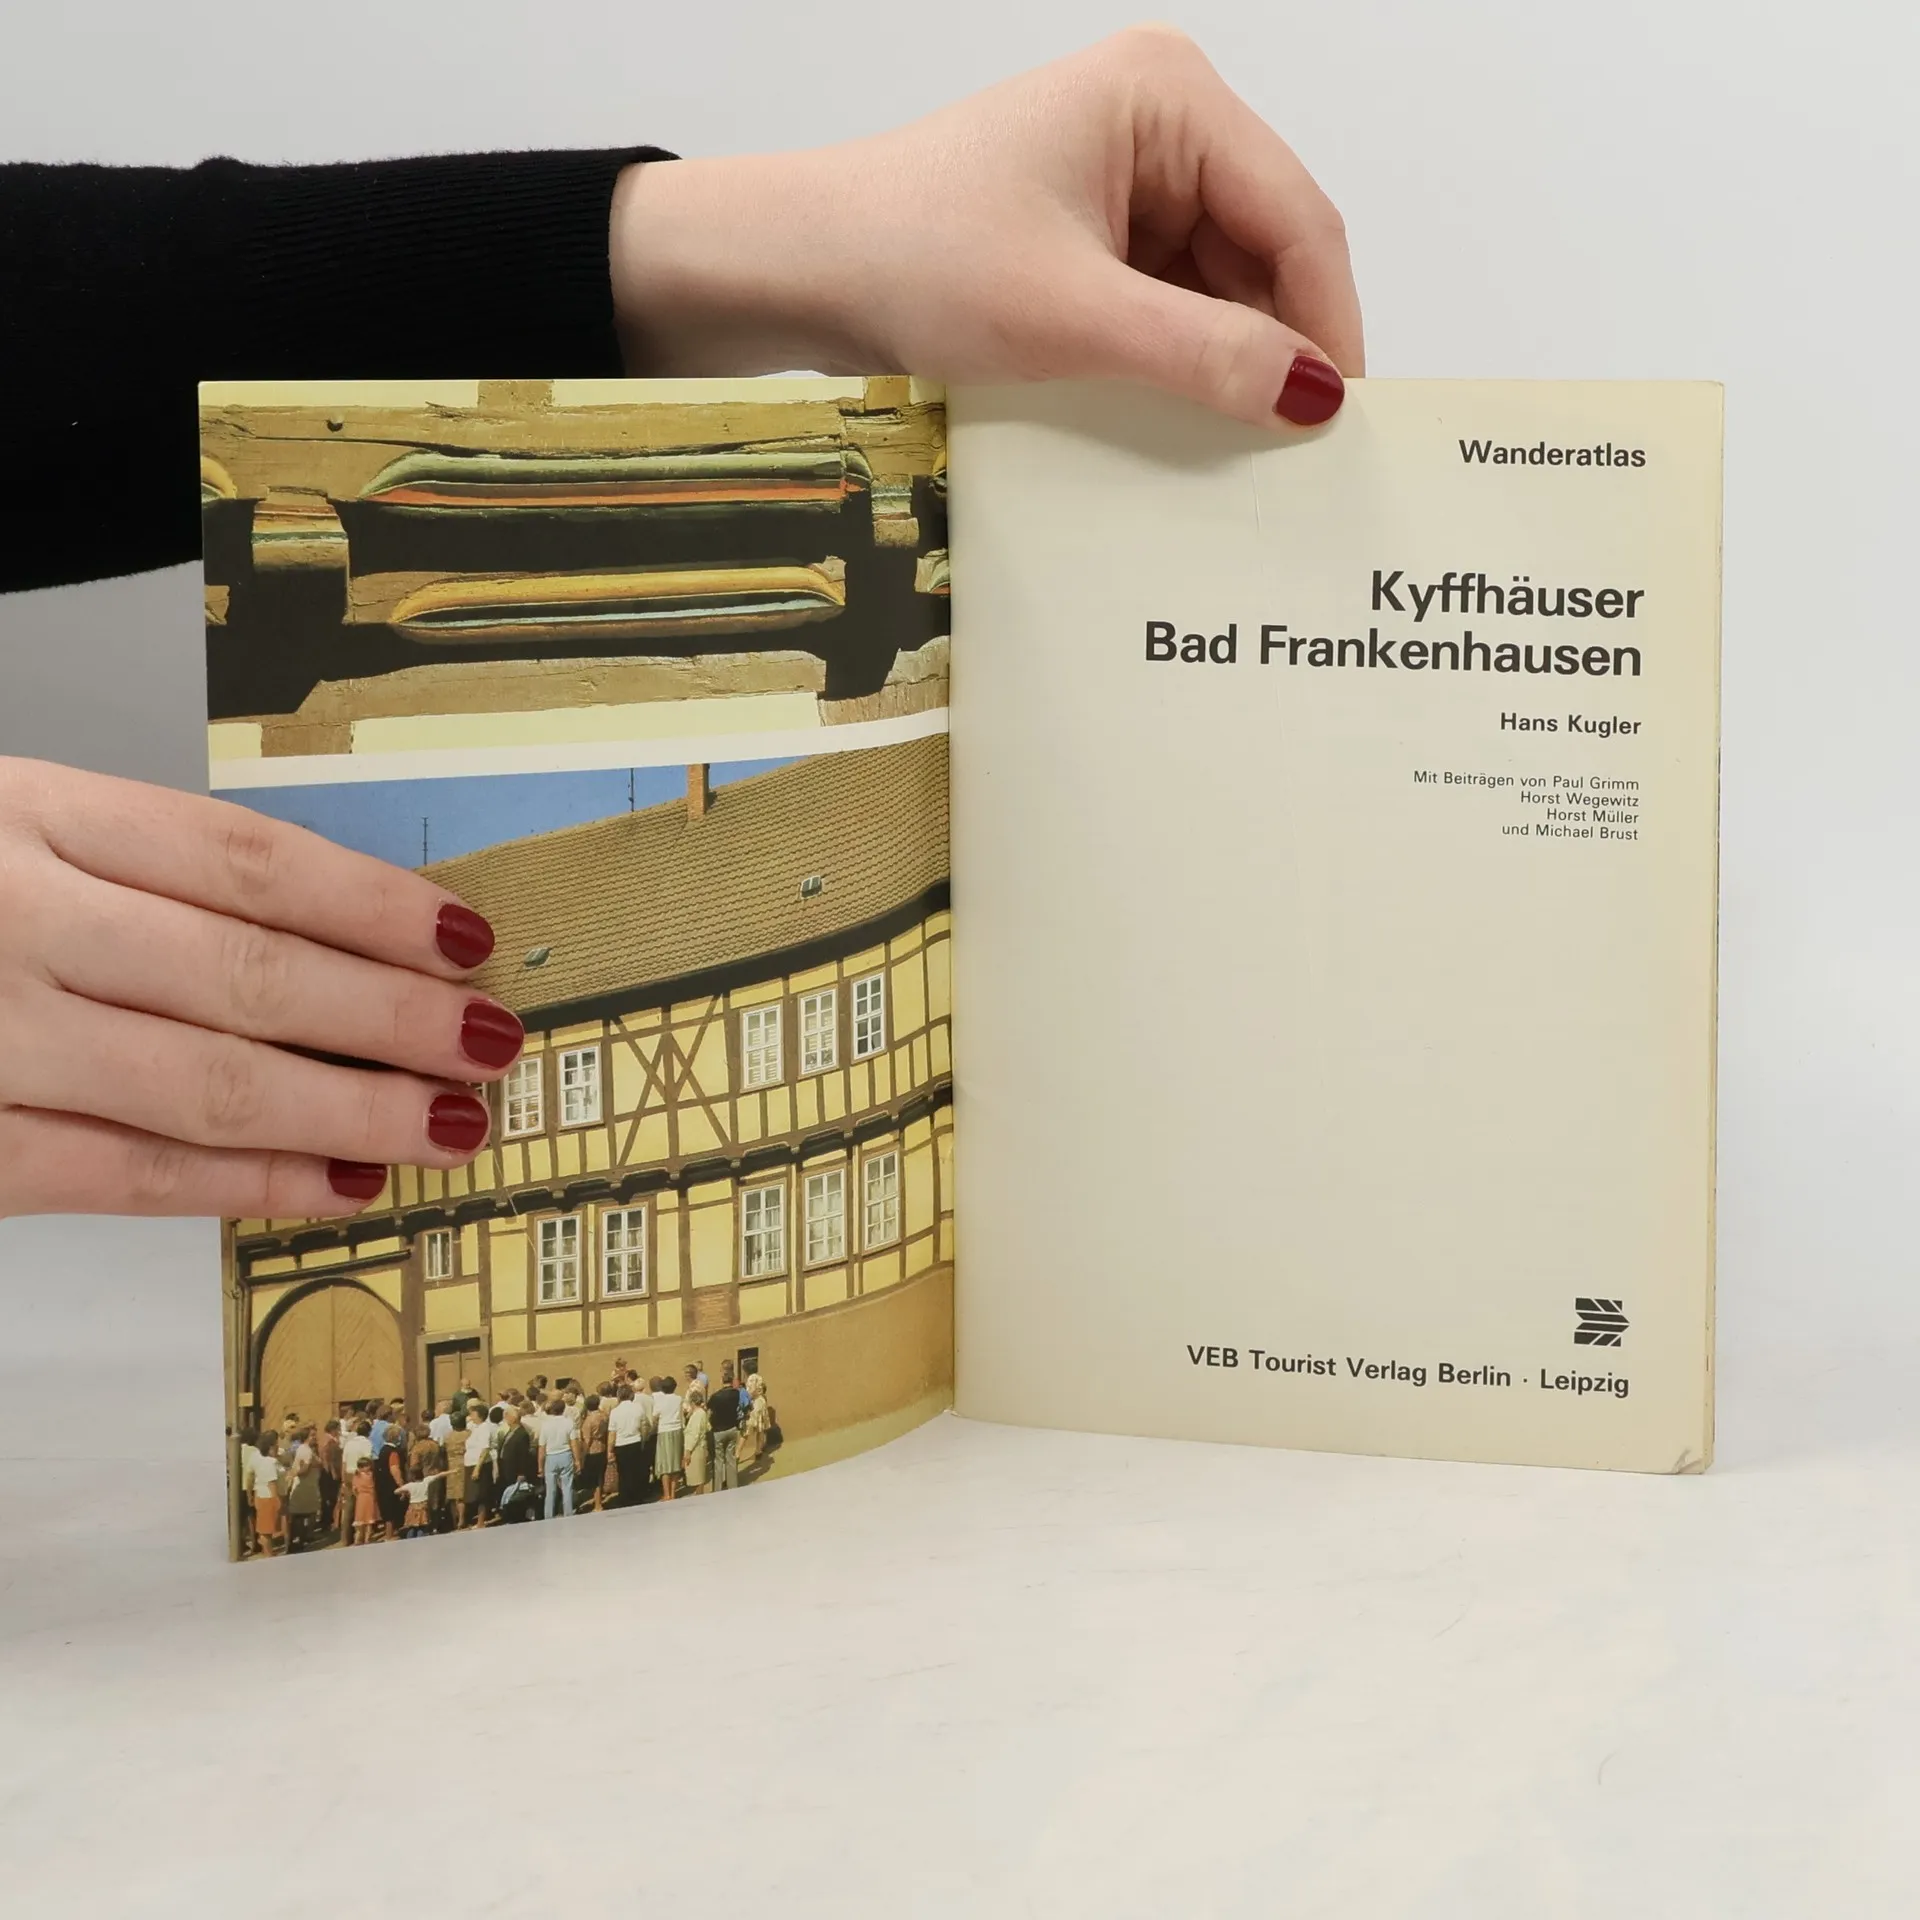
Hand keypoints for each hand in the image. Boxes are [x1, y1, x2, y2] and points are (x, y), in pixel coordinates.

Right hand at [0, 757, 524, 1218]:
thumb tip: (332, 935)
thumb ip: (136, 875)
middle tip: (486, 1041)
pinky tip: (344, 1181)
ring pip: (211, 1083)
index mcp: (36, 816)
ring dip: (353, 1110)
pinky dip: (255, 1182)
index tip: (466, 938)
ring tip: (448, 1124)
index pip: (244, 859)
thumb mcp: (10, 836)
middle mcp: (16, 918)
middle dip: (393, 1015)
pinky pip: (132, 1174)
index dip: (374, 905)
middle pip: (249, 971)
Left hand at [611, 25, 1360, 426]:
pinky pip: (1170, 304)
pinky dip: (1180, 362)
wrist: (796, 270)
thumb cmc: (911, 257)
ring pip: (1222, 286)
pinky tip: (1182, 422)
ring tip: (1239, 452)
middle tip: (1297, 454)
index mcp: (1168, 98)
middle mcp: (1160, 125)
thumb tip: (1314, 397)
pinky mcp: (1093, 235)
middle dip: (1279, 345)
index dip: (1327, 320)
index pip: (1296, 215)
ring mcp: (1126, 181)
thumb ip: (1204, 354)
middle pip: (1266, 250)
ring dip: (1228, 363)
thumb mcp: (1073, 316)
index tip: (1341, 421)